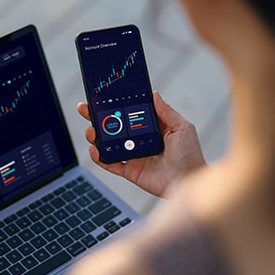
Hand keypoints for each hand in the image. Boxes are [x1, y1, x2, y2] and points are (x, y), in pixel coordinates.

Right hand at [76, 91, 204, 197]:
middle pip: (113, 126)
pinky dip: (99, 158)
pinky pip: (110, 164)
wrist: (189, 181)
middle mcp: (138, 140)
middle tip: (85, 109)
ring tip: (90, 131)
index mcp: (150, 128)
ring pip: (108, 144)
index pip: (128, 113)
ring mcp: (132, 155)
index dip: (115, 105)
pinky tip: (94, 150)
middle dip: (97, 117)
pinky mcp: (129, 171)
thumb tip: (154, 94)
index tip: (102, 96)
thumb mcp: (182, 127)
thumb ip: (166, 111)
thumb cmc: (190, 155)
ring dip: (95, 136)